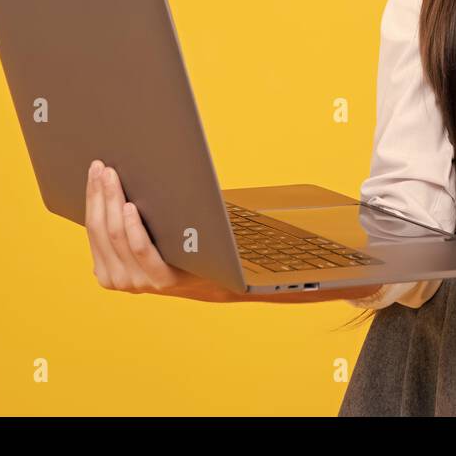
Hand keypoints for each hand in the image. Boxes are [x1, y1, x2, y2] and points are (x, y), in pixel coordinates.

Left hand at [84, 160, 387, 304]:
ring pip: (101, 240)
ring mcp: (127, 282)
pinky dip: (92, 214)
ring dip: (96, 204)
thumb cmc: (249, 262)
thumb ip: (307, 259)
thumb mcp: (273, 256)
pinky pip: (96, 243)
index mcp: (182, 284)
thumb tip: (363, 265)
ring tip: (101, 169)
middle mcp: (148, 288)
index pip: (145, 259)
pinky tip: (97, 187)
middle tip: (108, 167)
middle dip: (108, 202)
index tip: (128, 201)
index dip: (131, 231)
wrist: (224, 283)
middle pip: (115, 241)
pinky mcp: (113, 273)